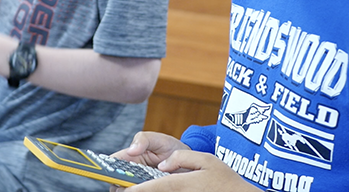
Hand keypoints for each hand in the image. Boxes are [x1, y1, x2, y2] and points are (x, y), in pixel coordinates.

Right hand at [109, 132, 187, 191]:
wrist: (188, 161)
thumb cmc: (170, 148)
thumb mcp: (159, 139)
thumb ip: (144, 139)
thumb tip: (132, 150)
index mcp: (130, 156)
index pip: (112, 162)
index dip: (106, 167)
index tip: (108, 173)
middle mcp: (132, 171)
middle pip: (117, 181)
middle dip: (119, 185)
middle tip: (126, 186)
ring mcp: (141, 183)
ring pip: (129, 190)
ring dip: (130, 190)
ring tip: (138, 187)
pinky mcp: (150, 189)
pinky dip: (142, 191)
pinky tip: (150, 189)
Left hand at [116, 150, 256, 191]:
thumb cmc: (226, 180)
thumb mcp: (208, 160)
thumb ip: (182, 158)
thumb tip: (164, 163)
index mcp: (182, 184)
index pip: (152, 187)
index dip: (134, 189)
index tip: (122, 188)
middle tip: (124, 187)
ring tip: (135, 188)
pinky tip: (154, 188)